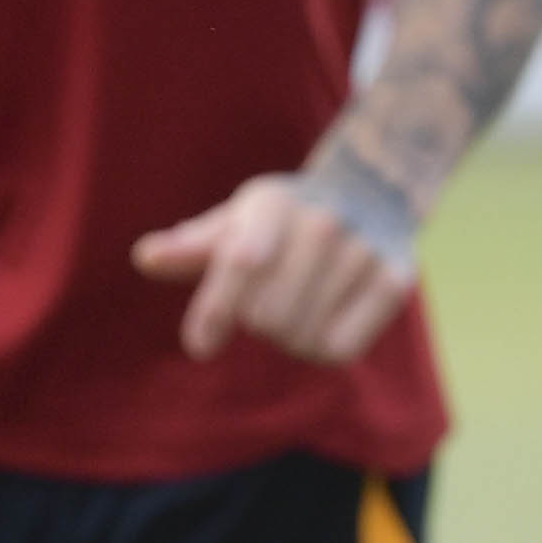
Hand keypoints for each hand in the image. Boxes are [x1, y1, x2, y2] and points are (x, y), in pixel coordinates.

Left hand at [132, 169, 416, 366]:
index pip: (242, 263)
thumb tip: (145, 258)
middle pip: (268, 315)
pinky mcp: (396, 280)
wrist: (372, 194)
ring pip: (301, 337)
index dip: (216, 310)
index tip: (200, 347)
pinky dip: (321, 348)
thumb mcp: (235, 223)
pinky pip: (338, 349)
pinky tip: (324, 319)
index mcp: (273, 203)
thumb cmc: (281, 220)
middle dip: (255, 322)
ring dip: (287, 338)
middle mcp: (324, 222)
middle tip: (265, 304)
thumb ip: (191, 247)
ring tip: (297, 306)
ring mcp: (364, 250)